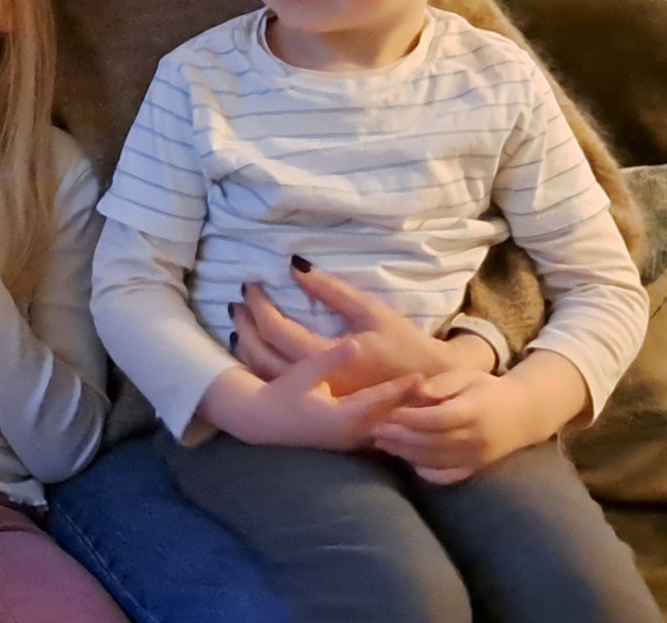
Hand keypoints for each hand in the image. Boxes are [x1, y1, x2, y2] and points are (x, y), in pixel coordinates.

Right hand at [201, 341, 423, 450]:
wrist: (261, 421)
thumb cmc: (282, 396)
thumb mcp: (305, 373)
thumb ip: (331, 360)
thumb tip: (353, 344)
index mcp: (343, 416)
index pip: (381, 401)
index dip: (402, 388)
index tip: (421, 376)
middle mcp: (351, 432)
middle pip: (390, 416)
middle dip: (409, 402)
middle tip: (432, 388)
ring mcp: (350, 439)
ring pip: (385, 425)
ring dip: (401, 411)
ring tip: (423, 397)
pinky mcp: (347, 439)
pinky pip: (376, 428)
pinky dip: (389, 417)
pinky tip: (401, 410)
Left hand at [231, 264, 494, 394]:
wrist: (429, 386)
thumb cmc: (403, 344)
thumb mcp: (371, 311)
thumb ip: (331, 290)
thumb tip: (294, 266)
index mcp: (327, 358)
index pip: (277, 329)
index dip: (258, 305)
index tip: (251, 285)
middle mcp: (316, 382)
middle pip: (262, 353)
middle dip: (245, 324)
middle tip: (237, 300)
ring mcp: (316, 395)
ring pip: (264, 373)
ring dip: (246, 345)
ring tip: (239, 321)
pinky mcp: (319, 399)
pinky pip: (276, 383)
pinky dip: (259, 363)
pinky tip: (254, 347)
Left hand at [372, 350, 587, 481]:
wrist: (523, 414)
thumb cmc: (487, 389)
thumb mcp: (467, 376)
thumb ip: (442, 383)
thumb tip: (417, 391)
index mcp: (474, 411)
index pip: (439, 419)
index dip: (413, 418)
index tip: (390, 413)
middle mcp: (476, 438)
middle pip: (434, 442)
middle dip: (402, 438)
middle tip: (376, 430)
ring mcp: (477, 457)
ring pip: (437, 460)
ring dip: (407, 454)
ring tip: (382, 443)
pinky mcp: (476, 468)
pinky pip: (449, 475)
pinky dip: (427, 471)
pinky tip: (408, 461)